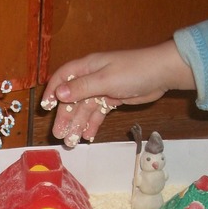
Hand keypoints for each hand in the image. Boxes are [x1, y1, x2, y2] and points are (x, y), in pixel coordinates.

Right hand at [40, 40, 194, 145]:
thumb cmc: (133, 71)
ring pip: (85, 108)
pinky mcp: (113, 99)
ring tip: (72, 142)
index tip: (45, 108)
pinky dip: (93, 124)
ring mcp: (103, 88)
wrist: (162, 73)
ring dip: (78, 124)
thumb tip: (59, 94)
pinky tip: (88, 136)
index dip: (52, 91)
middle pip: (72, 98)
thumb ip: (82, 88)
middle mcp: (92, 77)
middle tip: (59, 135)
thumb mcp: (105, 80)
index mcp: (87, 67)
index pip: (63, 77)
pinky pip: (98, 113)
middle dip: (65, 116)